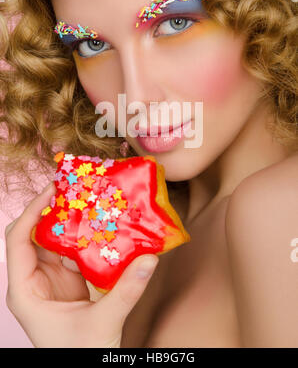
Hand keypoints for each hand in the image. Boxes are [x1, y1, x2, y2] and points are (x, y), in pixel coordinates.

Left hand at [5, 182, 158, 347]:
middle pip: (35, 235)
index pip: (18, 240)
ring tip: (90, 200)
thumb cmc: (81, 356)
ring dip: (72, 222)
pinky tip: (101, 225)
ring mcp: (52, 280)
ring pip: (57, 241)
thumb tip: (149, 259)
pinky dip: (87, 238)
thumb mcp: (102, 323)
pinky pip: (74, 252)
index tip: (52, 190)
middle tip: (76, 189)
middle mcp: (34, 281)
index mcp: (25, 291)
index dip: (31, 212)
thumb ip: (126, 291)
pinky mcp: (69, 282)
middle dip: (54, 210)